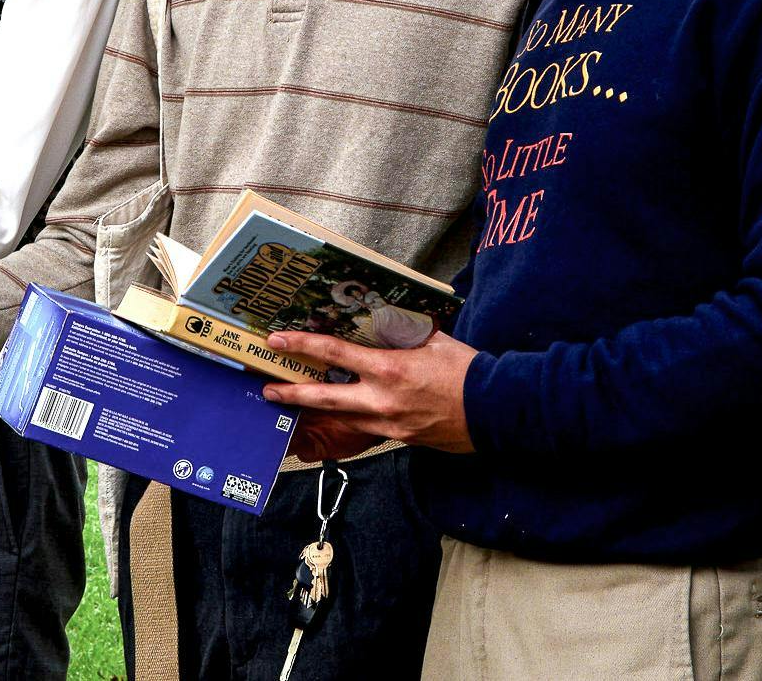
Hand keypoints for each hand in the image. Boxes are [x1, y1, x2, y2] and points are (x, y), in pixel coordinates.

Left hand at [261, 330, 480, 453]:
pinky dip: (347, 422)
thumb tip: (385, 321)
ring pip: (340, 419)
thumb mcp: (433, 340)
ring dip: (314, 412)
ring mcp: (388, 424)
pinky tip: (340, 416)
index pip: (334, 353)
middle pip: (324, 398)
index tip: (278, 340)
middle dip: (292, 394)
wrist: (495, 410)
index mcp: (388, 369)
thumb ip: (404, 333)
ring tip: (293, 407)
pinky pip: (364, 429)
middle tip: (267, 390)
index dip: (302, 345)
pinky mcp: (399, 439)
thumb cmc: (467, 371)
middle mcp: (381, 399)